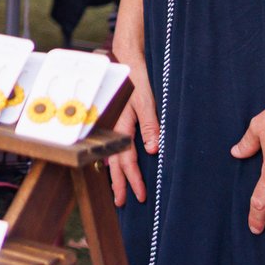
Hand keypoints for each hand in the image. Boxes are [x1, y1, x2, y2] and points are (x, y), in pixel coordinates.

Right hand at [105, 51, 156, 205]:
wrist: (126, 61)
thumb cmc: (137, 80)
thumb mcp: (147, 102)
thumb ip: (150, 126)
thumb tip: (152, 151)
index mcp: (122, 127)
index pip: (126, 160)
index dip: (133, 180)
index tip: (139, 196)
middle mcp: (115, 129)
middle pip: (114, 163)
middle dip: (119, 184)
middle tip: (122, 203)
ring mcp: (113, 126)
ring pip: (111, 156)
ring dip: (115, 175)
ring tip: (117, 191)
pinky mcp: (117, 122)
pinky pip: (113, 147)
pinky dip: (114, 161)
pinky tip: (114, 167)